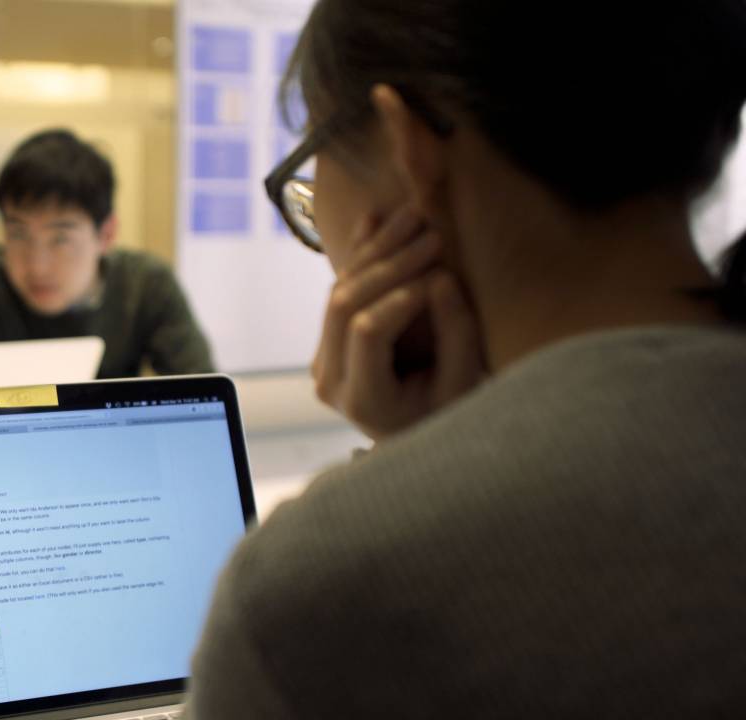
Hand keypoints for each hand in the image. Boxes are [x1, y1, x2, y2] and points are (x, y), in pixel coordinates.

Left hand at [312, 209, 484, 440]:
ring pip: (338, 291)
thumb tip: (442, 279)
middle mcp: (329, 380)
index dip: (401, 296)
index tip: (440, 272)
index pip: (368, 331)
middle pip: (344, 305)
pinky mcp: (329, 341)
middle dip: (389, 264)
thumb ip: (456, 337)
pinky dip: (359, 254)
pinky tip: (374, 217)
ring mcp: (323, 359)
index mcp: (361, 397)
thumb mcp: (462, 385)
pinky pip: (338, 290)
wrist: (420, 437)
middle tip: (431, 234)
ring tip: (414, 216)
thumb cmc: (450, 418)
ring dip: (376, 251)